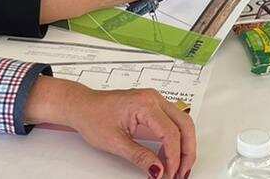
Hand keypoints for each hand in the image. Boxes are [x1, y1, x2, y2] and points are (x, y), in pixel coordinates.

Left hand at [26, 79, 196, 178]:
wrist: (82, 106)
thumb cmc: (92, 116)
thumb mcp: (114, 142)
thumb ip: (139, 156)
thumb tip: (158, 170)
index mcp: (145, 103)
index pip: (170, 132)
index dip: (174, 157)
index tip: (170, 174)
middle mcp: (153, 98)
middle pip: (185, 125)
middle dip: (187, 152)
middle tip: (182, 173)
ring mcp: (155, 101)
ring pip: (182, 123)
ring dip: (184, 146)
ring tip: (178, 168)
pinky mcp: (153, 107)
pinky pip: (173, 123)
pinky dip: (175, 140)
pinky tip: (168, 157)